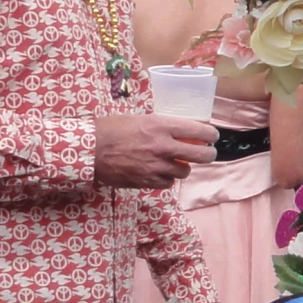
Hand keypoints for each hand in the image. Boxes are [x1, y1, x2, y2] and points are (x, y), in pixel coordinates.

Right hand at [93, 115, 217, 187]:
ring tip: (175, 163)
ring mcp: (156, 166)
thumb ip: (160, 126)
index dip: (211, 134)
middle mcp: (162, 146)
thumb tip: (179, 131)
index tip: (213, 136)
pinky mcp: (147, 182)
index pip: (199, 131)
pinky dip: (167, 179)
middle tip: (207, 153)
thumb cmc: (110, 129)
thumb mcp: (139, 119)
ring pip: (184, 171)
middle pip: (201, 155)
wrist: (89, 150)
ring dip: (183, 167)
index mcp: (161, 125)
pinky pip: (168, 184)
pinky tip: (160, 173)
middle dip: (208, 154)